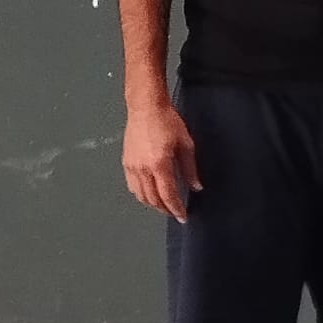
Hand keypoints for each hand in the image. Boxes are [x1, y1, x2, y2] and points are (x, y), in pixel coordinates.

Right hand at [123, 101, 201, 224]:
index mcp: (159, 164)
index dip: (176, 209)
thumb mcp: (185, 144)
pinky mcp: (126, 162)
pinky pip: (132, 186)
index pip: (168, 195)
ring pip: (140, 195)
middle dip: (165, 209)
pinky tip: (148, 193)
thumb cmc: (166, 120)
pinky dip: (141, 194)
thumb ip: (190, 169)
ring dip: (152, 204)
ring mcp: (132, 166)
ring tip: (163, 205)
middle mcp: (143, 168)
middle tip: (175, 212)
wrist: (146, 107)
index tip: (182, 216)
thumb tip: (195, 186)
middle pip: (153, 199)